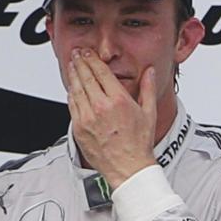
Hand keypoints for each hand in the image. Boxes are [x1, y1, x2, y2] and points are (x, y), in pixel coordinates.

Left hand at [66, 49, 156, 188]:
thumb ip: (148, 88)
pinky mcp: (79, 128)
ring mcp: (87, 118)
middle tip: (77, 53)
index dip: (92, 59)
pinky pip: (72, 106)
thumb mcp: (149, 113)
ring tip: (71, 65)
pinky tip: (72, 88)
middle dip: (80, 62)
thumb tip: (149, 71)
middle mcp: (100, 107)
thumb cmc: (139, 144)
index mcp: (118, 100)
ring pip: (76, 90)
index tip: (88, 52)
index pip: (101, 72)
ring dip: (73, 75)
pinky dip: (71, 94)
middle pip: (86, 77)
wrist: (128, 168)